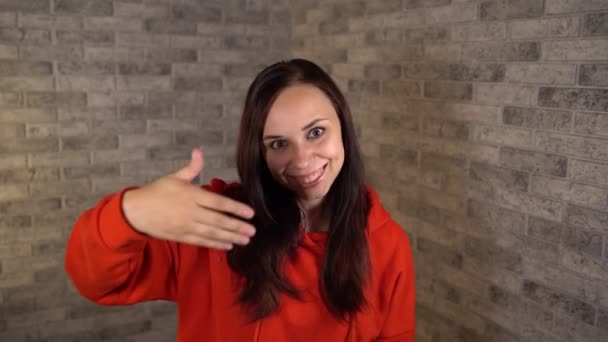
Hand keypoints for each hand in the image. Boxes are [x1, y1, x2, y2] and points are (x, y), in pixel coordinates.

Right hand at [121, 148, 254, 249]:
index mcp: (191, 195)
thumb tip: (199, 150)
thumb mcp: (174, 177)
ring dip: (230, 237)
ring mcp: (186, 226)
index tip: (251, 213)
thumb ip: (191, 167)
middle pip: (218, 220)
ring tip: (245, 240)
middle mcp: (191, 212)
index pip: (218, 202)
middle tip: (252, 231)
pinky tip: (228, 245)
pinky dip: (216, 244)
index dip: (236, 208)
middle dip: (237, 226)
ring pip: (212, 233)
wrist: (136, 212)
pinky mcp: (182, 236)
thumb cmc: (157, 192)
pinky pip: (202, 241)